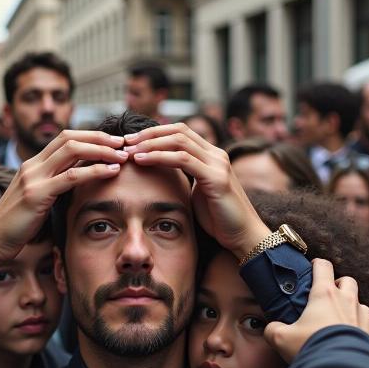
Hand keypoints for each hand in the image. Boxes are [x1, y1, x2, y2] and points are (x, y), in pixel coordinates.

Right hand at [0, 130, 126, 304]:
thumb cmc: (17, 226)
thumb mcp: (38, 200)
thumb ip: (55, 187)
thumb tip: (79, 183)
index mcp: (32, 165)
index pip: (65, 138)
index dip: (91, 136)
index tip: (113, 143)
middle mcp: (32, 165)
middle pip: (70, 137)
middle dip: (100, 137)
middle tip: (123, 143)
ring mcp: (33, 177)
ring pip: (72, 150)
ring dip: (101, 150)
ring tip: (122, 155)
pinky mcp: (37, 193)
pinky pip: (71, 176)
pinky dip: (95, 171)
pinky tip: (112, 172)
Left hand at [123, 123, 270, 257]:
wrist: (243, 237)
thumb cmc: (220, 220)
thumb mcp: (197, 194)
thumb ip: (185, 180)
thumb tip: (162, 175)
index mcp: (212, 156)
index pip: (181, 132)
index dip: (155, 133)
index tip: (132, 141)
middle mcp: (217, 154)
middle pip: (178, 130)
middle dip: (149, 133)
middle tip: (125, 141)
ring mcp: (217, 164)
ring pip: (179, 141)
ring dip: (150, 143)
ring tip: (130, 150)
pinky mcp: (215, 178)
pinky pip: (182, 159)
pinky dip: (159, 157)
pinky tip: (142, 160)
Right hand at [264, 259, 368, 362]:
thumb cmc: (311, 348)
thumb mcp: (281, 339)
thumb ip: (273, 330)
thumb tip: (271, 330)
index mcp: (324, 295)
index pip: (323, 267)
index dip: (317, 265)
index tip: (313, 268)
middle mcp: (347, 301)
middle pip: (348, 281)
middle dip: (339, 285)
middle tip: (328, 296)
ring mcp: (364, 317)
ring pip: (362, 304)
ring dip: (352, 308)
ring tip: (341, 321)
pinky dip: (366, 326)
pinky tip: (358, 335)